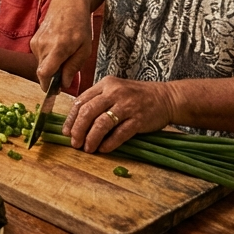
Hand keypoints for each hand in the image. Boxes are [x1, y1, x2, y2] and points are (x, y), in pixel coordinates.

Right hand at [31, 1, 92, 91]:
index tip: (52, 92)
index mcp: (58, 48)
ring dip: (52, 66)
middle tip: (66, 73)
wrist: (67, 3)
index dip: (46, 86)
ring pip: (42, 64)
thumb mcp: (85, 48)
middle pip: (43, 71)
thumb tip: (64, 84)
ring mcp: (36, 43)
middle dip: (53, 76)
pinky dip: (49, 58)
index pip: (44, 73)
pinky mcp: (33, 41)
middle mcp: (43, 46)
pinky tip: (58, 48)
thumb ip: (73, 67)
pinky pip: (40, 57)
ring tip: (65, 54)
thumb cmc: (80, 25)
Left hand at [62, 77, 177, 152]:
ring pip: (102, 123)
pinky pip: (120, 133)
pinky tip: (103, 149)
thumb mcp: (115, 91)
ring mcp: (127, 105)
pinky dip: (109, 143)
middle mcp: (114, 93)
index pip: (81, 101)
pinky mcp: (139, 119)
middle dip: (78, 130)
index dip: (71, 119)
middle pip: (88, 112)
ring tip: (88, 149)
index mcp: (105, 85)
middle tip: (74, 143)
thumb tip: (77, 122)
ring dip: (91, 138)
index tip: (66, 132)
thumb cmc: (137, 96)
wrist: (167, 98)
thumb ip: (98, 101)